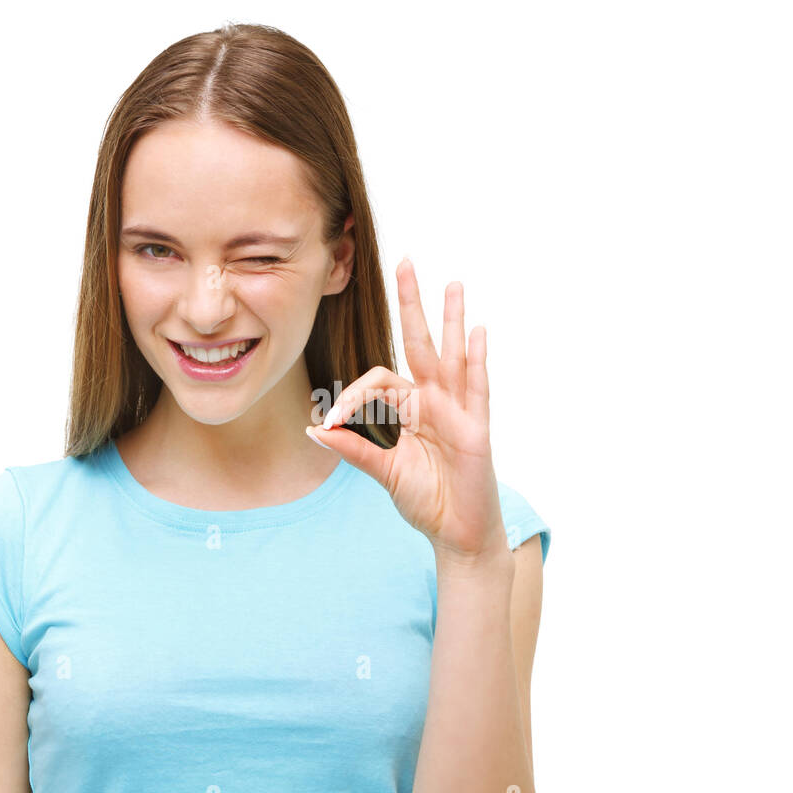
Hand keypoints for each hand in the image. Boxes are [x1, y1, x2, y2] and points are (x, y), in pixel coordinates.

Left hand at [306, 257, 506, 560]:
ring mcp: (458, 409)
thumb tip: (314, 428)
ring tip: (452, 283)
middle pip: (420, 342)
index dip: (352, 396)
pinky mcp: (476, 427)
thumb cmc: (424, 498)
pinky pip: (477, 386)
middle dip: (411, 303)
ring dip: (451, 319)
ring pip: (453, 354)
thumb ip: (354, 448)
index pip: (378, 380)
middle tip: (404, 261)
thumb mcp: (382, 471)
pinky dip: (477, 358)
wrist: (456, 531)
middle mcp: (434, 400)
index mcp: (409, 408)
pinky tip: (477, 330)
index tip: (331, 419)